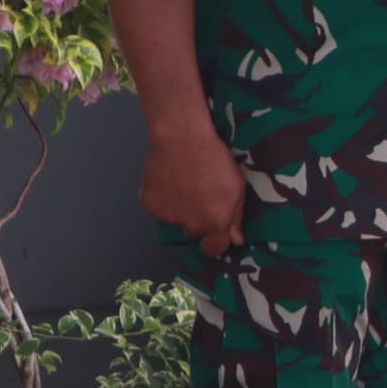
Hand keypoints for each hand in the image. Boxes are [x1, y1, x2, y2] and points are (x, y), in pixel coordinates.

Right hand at [139, 125, 249, 257]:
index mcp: (214, 222)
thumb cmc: (215, 160)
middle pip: (194, 231)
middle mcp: (190, 224)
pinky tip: (168, 178)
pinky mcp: (149, 203)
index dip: (216, 243)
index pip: (214, 248)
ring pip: (175, 218)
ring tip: (183, 182)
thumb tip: (234, 239)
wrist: (182, 139)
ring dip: (179, 208)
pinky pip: (157, 206)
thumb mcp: (237, 187)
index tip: (216, 236)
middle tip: (200, 195)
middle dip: (198, 219)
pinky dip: (161, 197)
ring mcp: (167, 215)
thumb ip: (235, 216)